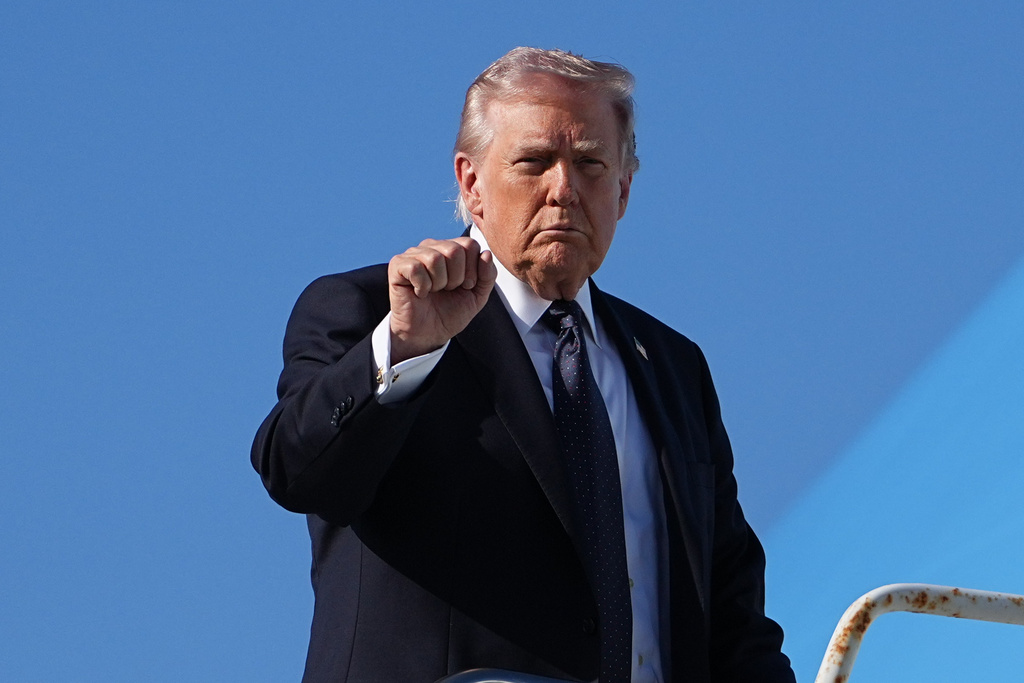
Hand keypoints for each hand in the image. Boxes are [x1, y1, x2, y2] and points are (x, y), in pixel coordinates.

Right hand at [387, 237, 496, 362]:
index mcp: (452, 248)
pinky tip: (419, 293)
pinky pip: (415, 268)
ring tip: (433, 291)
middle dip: (456, 278)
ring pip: (434, 258)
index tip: (465, 286)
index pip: (470, 245)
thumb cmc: (451, 312)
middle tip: (448, 290)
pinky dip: (422, 286)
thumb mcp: (478, 295)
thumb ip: (488, 275)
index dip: (473, 270)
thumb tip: (486, 253)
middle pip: (454, 250)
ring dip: (438, 283)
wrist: (429, 333)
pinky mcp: (398, 265)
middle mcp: (433, 247)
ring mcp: (414, 254)